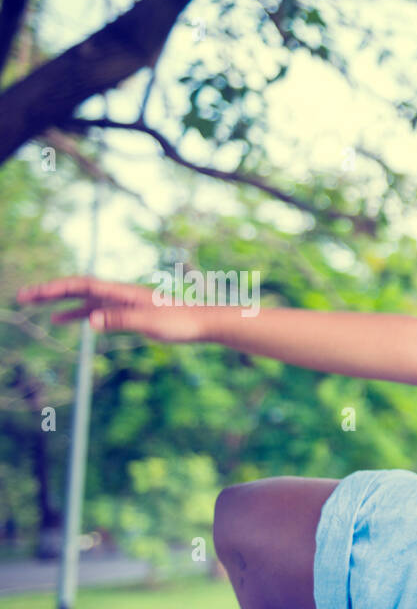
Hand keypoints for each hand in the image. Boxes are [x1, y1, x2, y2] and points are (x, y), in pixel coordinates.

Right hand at [17, 276, 206, 341]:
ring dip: (60, 303)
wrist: (203, 323)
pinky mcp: (130, 313)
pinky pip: (97, 311)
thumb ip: (119, 320)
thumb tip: (90, 321)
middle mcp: (119, 294)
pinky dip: (79, 314)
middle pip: (77, 289)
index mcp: (121, 292)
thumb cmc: (179, 321)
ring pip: (84, 300)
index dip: (55, 288)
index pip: (81, 285)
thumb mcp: (149, 322)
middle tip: (22, 298)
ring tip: (36, 307)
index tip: (33, 295)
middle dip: (49, 292)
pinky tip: (67, 321)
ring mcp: (123, 303)